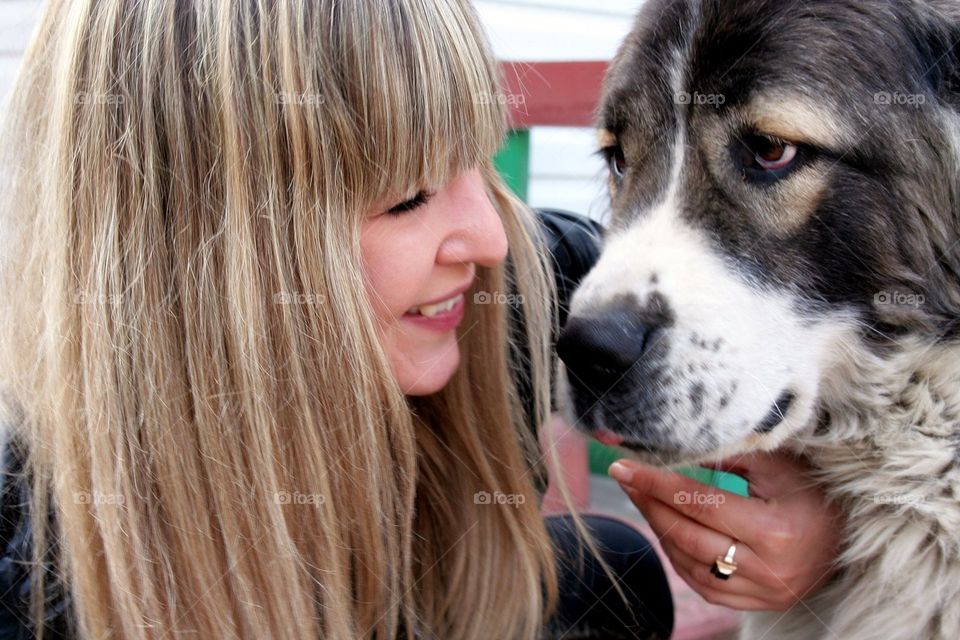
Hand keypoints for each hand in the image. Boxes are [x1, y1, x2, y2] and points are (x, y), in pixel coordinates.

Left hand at [608, 450, 843, 610]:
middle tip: (626, 478)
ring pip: (691, 566)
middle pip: (689, 537)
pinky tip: (667, 530)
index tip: (625, 466)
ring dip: (660, 531)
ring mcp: (764, 592)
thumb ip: (727, 455)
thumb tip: (671, 446)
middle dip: (650, 505)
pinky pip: (705, 585)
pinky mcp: (760, 603)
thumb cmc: (814, 488)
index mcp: (775, 532)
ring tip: (643, 499)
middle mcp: (768, 570)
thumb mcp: (777, 463)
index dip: (657, 484)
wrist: (854, 532)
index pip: (700, 504)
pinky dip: (680, 557)